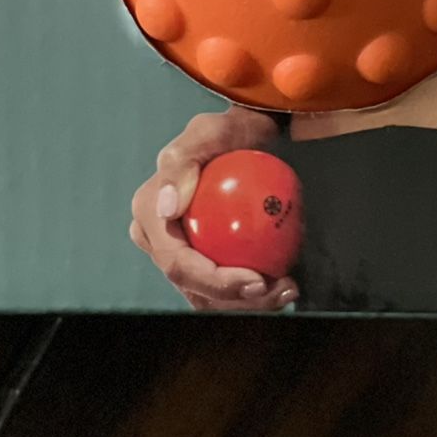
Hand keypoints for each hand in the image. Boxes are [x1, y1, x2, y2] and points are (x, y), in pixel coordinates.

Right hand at [130, 107, 299, 311]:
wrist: (245, 141)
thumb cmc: (226, 134)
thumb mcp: (207, 132)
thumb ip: (181, 162)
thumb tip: (166, 210)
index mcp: (149, 215)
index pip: (178, 264)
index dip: (216, 283)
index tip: (258, 279)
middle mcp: (156, 240)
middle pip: (195, 288)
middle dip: (239, 301)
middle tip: (283, 288)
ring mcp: (177, 253)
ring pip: (209, 298)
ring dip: (249, 304)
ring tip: (288, 289)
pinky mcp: (200, 261)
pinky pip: (222, 290)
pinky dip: (252, 294)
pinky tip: (283, 285)